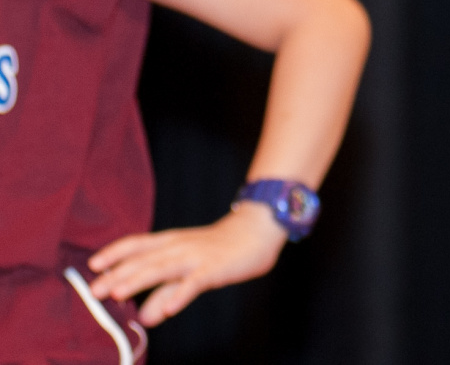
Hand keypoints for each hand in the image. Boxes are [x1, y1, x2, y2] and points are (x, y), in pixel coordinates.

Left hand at [88, 202, 287, 325]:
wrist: (259, 229)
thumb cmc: (221, 249)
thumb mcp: (189, 269)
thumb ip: (166, 291)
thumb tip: (144, 317)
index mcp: (171, 242)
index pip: (137, 245)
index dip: (114, 253)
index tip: (93, 265)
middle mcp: (179, 247)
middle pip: (144, 260)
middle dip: (118, 274)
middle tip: (94, 290)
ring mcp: (197, 257)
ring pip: (164, 268)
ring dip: (140, 280)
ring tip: (119, 293)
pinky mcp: (215, 268)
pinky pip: (196, 282)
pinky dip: (181, 294)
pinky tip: (168, 310)